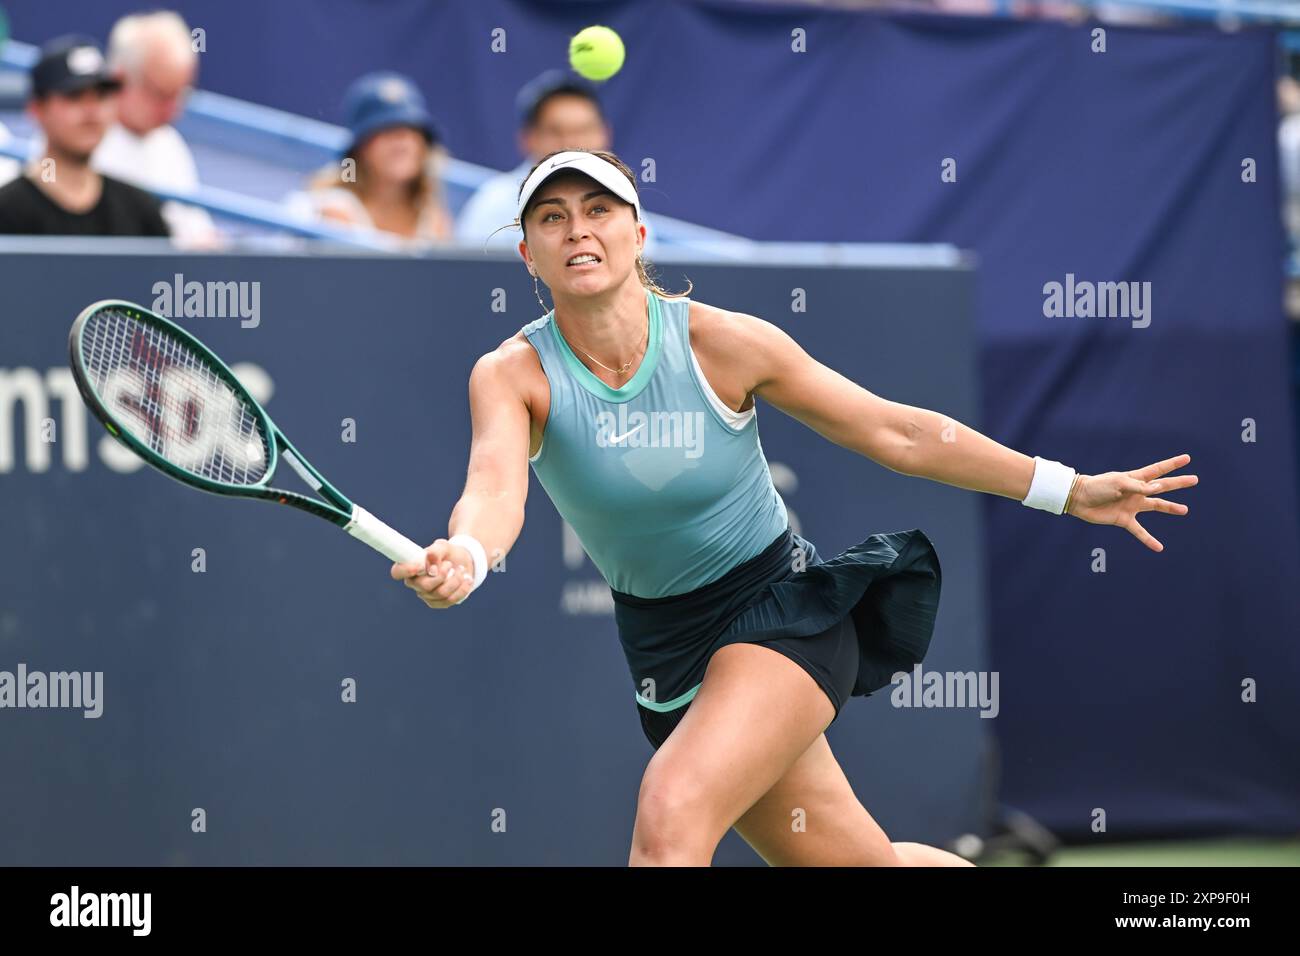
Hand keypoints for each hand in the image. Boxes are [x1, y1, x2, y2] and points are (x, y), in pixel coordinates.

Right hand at [389, 539, 474, 607]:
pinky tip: (467, 579)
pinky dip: (462, 588)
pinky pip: (450, 600)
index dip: (405, 570)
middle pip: (424, 586)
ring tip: (461, 570)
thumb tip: (431, 568)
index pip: (397, 572)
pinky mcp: (439, 603)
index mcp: (410, 567)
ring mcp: (426, 595)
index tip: (420, 566)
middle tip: (450, 564)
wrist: (462, 562)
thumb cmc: (447, 553)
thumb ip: (435, 552)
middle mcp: (415, 583)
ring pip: (440, 593)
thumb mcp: (443, 546)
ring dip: (455, 580)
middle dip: (441, 574)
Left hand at [1066, 453, 1197, 552]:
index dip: (1173, 464)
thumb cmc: (1097, 486)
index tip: (1187, 458)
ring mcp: (1132, 506)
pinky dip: (1149, 539)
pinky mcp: (1124, 519)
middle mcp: (1137, 491)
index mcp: (1135, 478)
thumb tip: (1158, 488)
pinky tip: (1159, 548)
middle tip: (1195, 479)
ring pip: (1156, 506)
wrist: (1078, 499)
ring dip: (1170, 508)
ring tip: (1185, 510)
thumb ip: (1138, 486)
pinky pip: (1139, 531)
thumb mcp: (1118, 483)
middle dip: (1178, 482)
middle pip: (1162, 486)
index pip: (1158, 469)